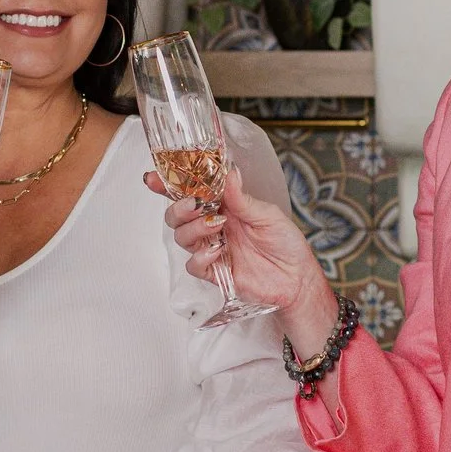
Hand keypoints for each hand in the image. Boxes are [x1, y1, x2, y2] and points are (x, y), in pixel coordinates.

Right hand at [146, 162, 322, 316]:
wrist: (297, 278)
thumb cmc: (285, 243)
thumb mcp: (268, 214)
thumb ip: (243, 198)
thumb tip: (229, 173)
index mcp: (223, 206)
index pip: (190, 193)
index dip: (168, 185)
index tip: (153, 178)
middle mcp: (212, 225)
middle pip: (176, 215)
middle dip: (178, 208)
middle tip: (195, 205)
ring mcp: (211, 248)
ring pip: (181, 237)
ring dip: (193, 229)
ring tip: (216, 226)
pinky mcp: (214, 272)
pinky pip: (193, 264)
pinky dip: (201, 257)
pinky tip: (218, 252)